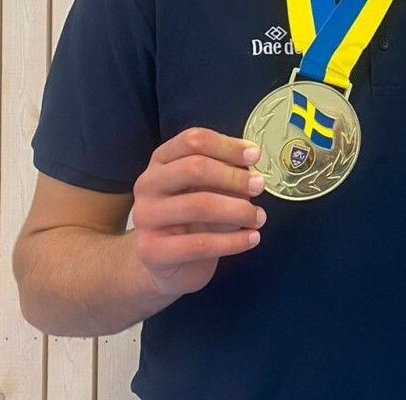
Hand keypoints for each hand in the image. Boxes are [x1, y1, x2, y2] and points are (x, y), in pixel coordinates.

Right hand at [130, 127, 266, 298]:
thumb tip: (252, 163)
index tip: (255, 156)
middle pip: (194, 168)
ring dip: (239, 210)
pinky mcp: (151, 250)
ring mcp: (145, 217)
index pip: (192, 140)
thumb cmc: (193, 217)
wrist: (165, 264)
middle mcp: (148, 183)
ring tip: (260, 217)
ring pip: (200, 205)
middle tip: (260, 186)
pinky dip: (233, 241)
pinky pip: (200, 244)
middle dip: (234, 176)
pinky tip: (252, 238)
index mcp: (161, 160)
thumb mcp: (208, 188)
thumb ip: (225, 173)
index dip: (227, 146)